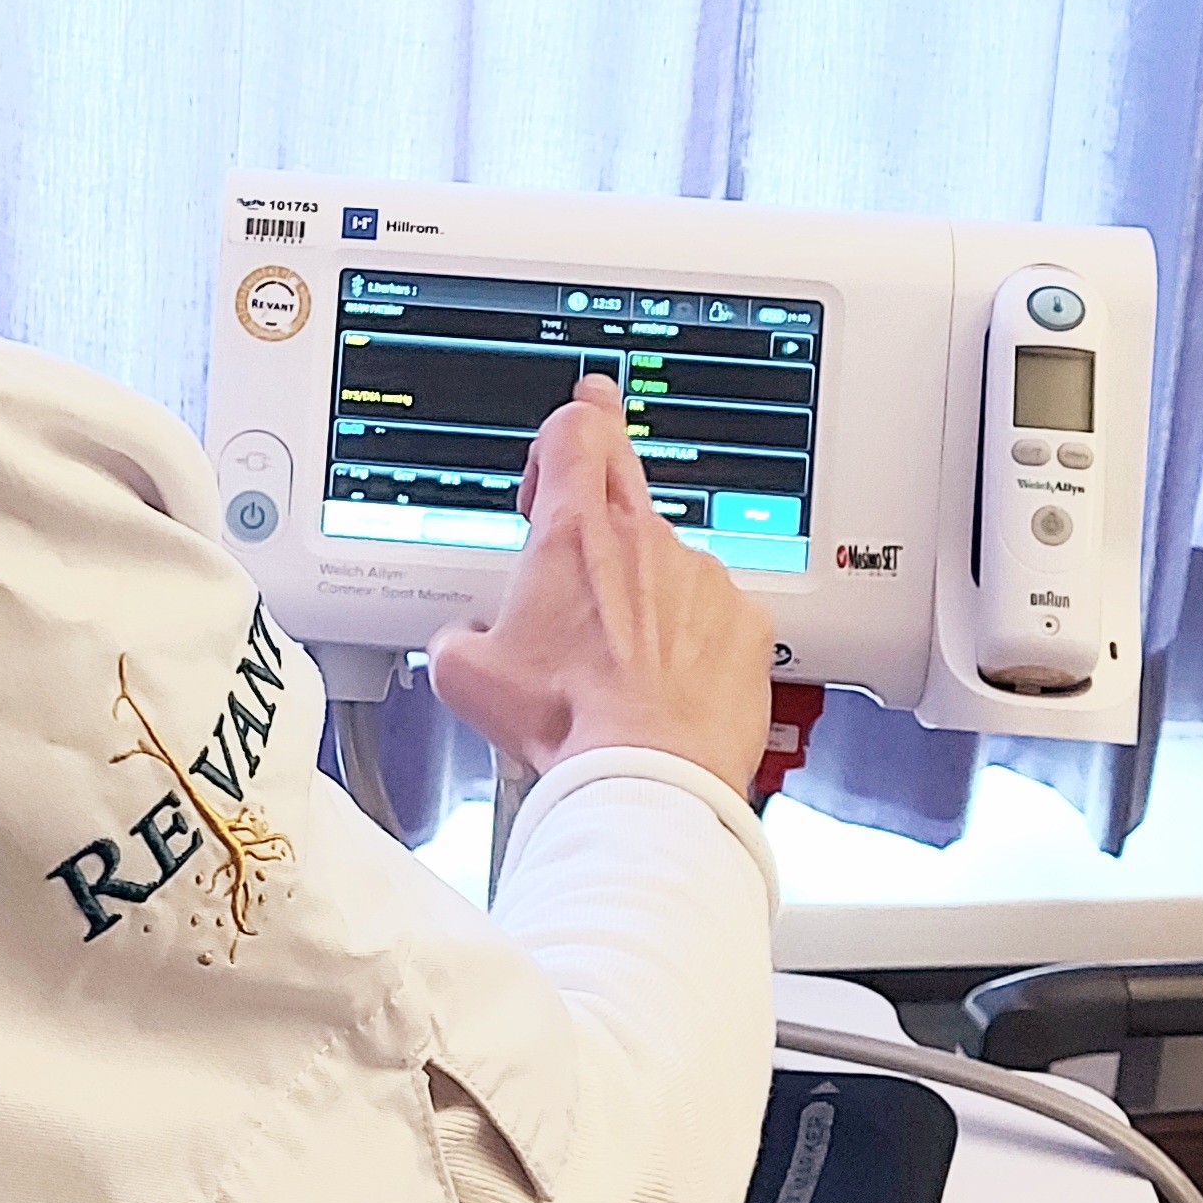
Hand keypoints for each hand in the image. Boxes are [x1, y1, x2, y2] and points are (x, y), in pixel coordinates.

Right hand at [426, 377, 772, 795]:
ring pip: (668, 559)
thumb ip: (459, 632)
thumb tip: (463, 638)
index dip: (567, 428)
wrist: (646, 773)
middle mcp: (642, 540)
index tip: (568, 437)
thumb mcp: (468, 675)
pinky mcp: (743, 619)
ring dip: (646, 589)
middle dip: (605, 472)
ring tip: (623, 655)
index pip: (576, 431)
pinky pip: (715, 610)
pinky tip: (671, 680)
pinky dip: (694, 635)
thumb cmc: (567, 723)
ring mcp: (700, 577)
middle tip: (591, 493)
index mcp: (572, 535)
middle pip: (625, 470)